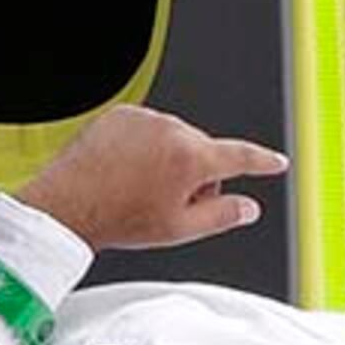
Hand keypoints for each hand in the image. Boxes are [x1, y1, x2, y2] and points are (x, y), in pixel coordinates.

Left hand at [15, 106, 288, 252]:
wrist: (68, 205)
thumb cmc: (117, 218)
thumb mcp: (180, 229)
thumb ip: (222, 216)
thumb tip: (248, 209)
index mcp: (191, 158)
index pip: (240, 157)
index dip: (263, 161)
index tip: (276, 162)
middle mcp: (171, 130)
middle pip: (203, 151)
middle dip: (196, 176)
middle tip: (170, 205)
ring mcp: (145, 119)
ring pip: (175, 140)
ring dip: (169, 161)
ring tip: (141, 190)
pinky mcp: (123, 115)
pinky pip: (148, 131)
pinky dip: (145, 149)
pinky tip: (127, 173)